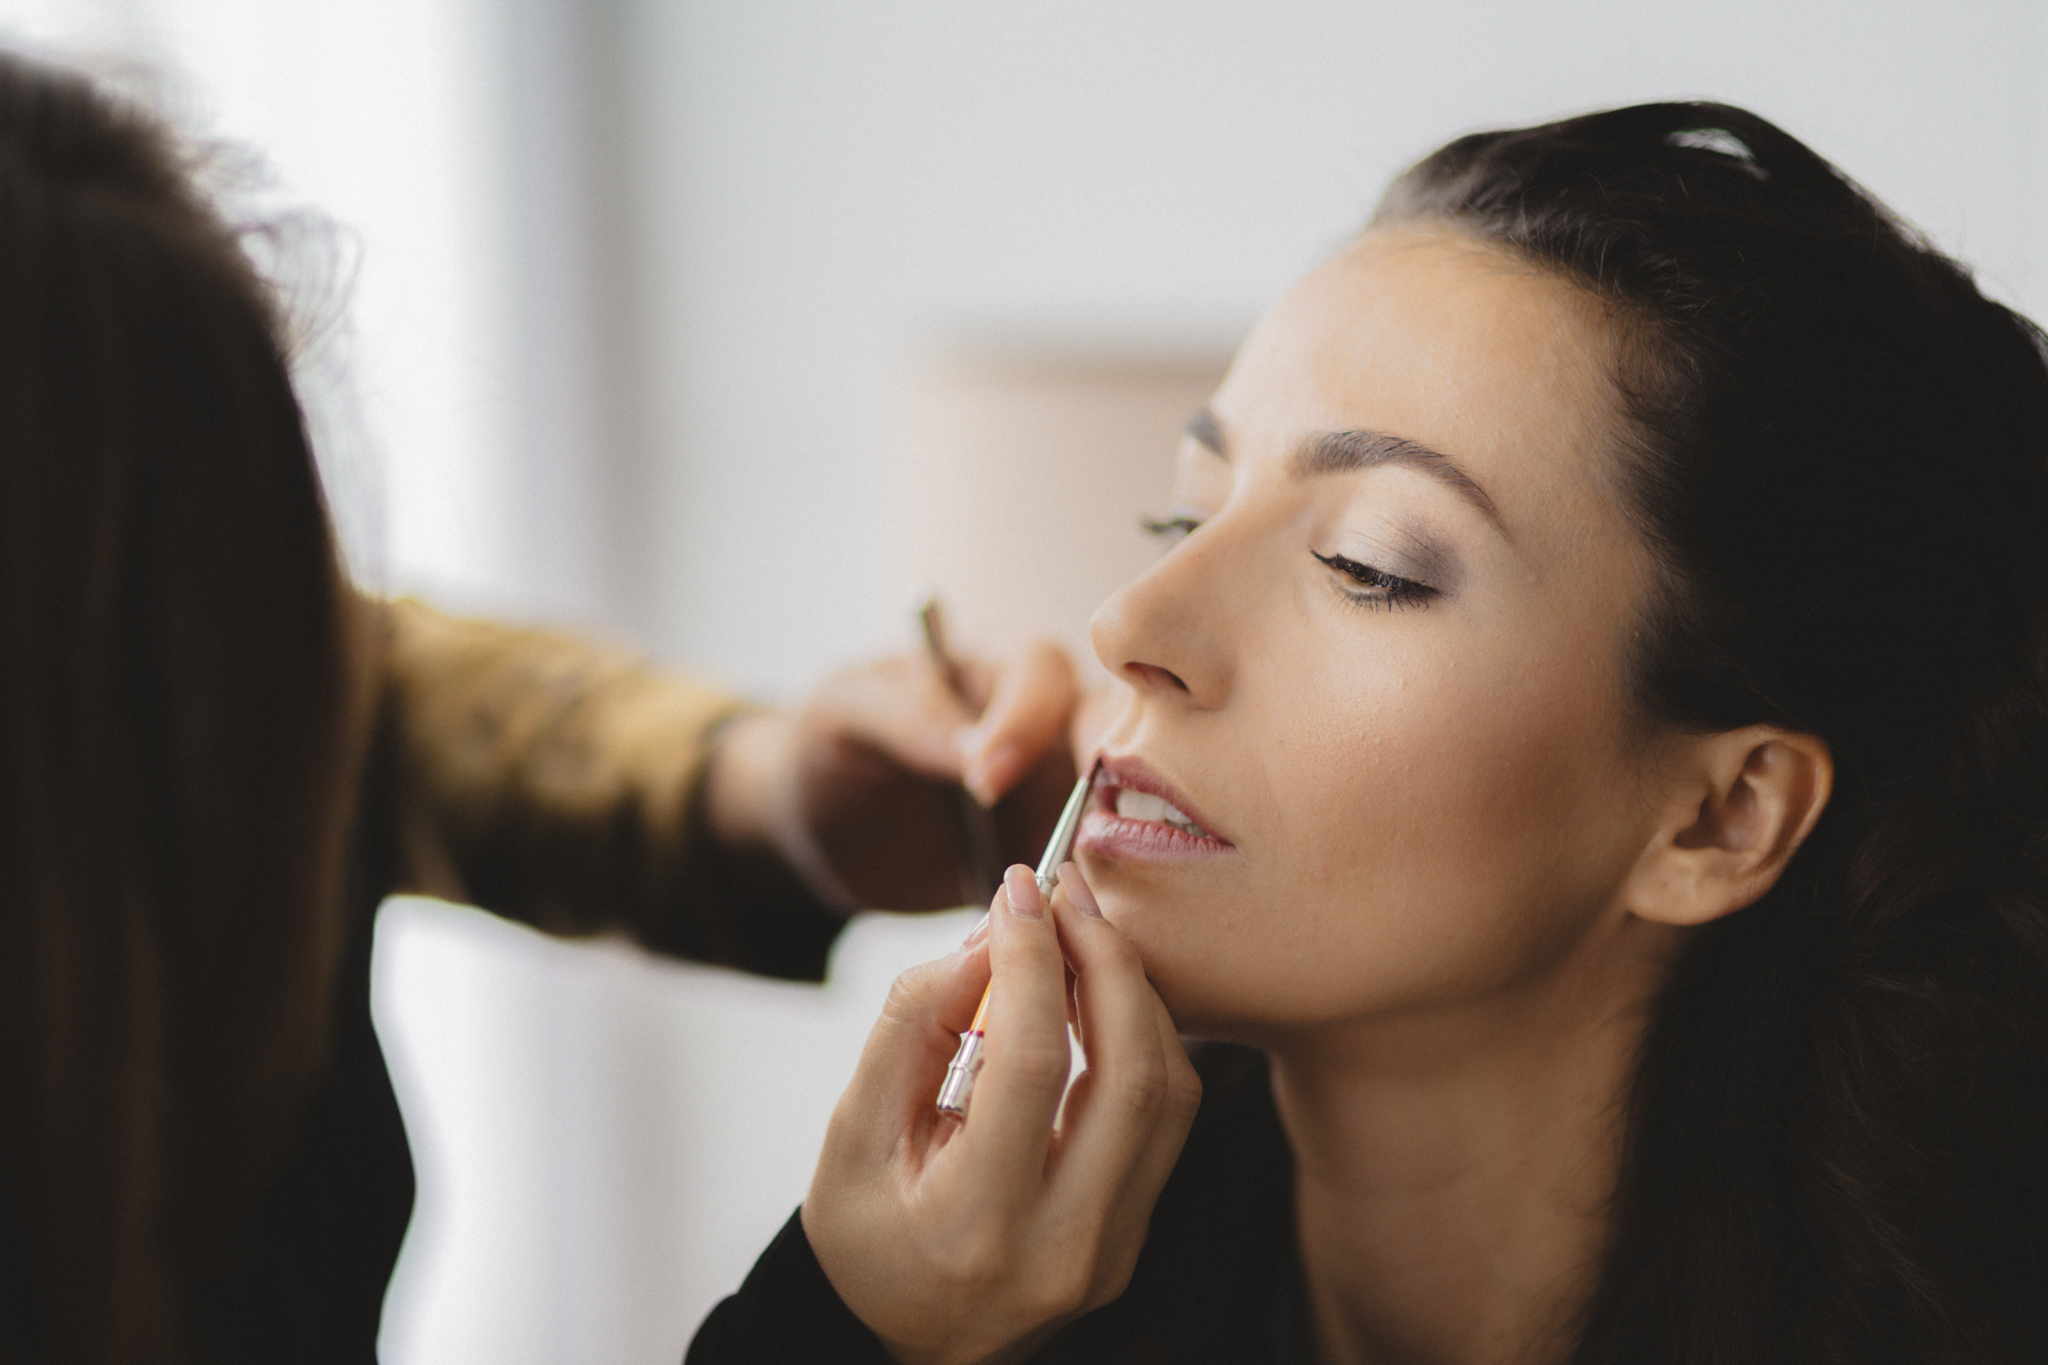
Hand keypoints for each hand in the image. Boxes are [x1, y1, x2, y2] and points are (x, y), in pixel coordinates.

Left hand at [706, 641, 1084, 910]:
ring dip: (1117, 854)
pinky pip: (1092, 881)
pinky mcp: (1055, 865)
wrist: (820, 832)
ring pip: (1124, 812)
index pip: (1042, 673)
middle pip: (1113, 735)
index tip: (983, 781)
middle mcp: (1049, 727)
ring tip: (1080, 900)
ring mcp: (1061, 799)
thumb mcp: (844, 713)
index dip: (1026, 720)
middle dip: (1118, 777)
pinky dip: (1091, 910)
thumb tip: (976, 751)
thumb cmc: (828, 748)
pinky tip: (1066, 942)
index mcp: (998, 668)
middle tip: (1085, 835)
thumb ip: (906, 716)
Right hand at [802, 863, 1201, 1364]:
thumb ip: (912, 1028)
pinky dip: (1144, 1037)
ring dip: (1135, 992)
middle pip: (1132, 1072)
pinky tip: (1101, 994)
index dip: (1031, 959)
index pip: (1032, 1063)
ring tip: (1083, 932)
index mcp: (977, 1226)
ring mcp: (1115, 1248)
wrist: (908, 1340)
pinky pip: (1168, 1115)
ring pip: (1171, 1090)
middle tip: (1068, 890)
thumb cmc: (868, 1233)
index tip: (1016, 890)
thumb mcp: (850, 1134)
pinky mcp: (1138, 1234)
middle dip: (1106, 958)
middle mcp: (1065, 1246)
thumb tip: (986, 939)